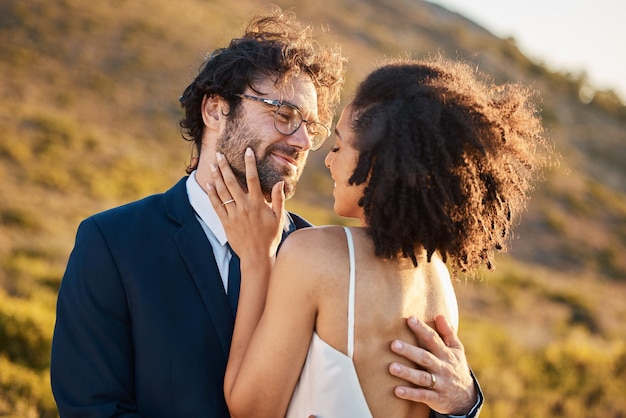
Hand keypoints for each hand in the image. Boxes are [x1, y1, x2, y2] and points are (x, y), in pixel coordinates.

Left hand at [206, 148, 285, 262]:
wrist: (256, 256)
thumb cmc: (270, 237)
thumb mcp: (279, 218)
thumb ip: (279, 200)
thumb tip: (280, 183)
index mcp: (258, 204)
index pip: (253, 179)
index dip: (249, 163)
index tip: (247, 151)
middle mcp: (244, 207)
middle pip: (232, 182)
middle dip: (225, 167)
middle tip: (219, 155)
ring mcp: (233, 214)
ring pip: (222, 192)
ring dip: (216, 177)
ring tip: (212, 165)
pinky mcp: (225, 222)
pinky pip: (216, 205)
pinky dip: (212, 194)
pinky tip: (209, 185)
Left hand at [389, 315, 476, 414]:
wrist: (466, 398)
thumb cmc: (456, 368)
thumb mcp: (457, 350)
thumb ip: (448, 333)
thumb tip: (439, 315)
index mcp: (447, 355)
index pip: (434, 339)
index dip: (422, 329)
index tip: (410, 319)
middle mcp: (443, 368)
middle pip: (425, 358)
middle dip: (409, 351)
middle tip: (393, 344)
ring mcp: (440, 384)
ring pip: (422, 378)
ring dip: (407, 373)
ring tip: (391, 367)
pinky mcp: (436, 399)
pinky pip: (422, 396)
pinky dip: (410, 394)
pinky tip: (396, 390)